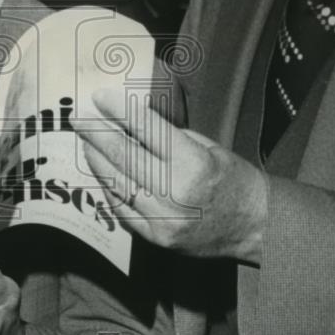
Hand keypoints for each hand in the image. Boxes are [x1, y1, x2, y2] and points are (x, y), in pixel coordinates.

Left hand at [72, 88, 267, 262]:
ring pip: (117, 182)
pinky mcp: (155, 237)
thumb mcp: (208, 147)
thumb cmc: (233, 180)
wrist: (255, 226)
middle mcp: (175, 193)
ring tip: (85, 142)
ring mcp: (162, 219)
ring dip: (96, 160)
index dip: (119, 110)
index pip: (147, 129)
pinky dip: (109, 187)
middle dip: (97, 133)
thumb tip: (131, 120)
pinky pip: (121, 208)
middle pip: (124, 155)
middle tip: (79, 118)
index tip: (99, 97)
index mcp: (193, 164)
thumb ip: (169, 137)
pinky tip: (101, 171)